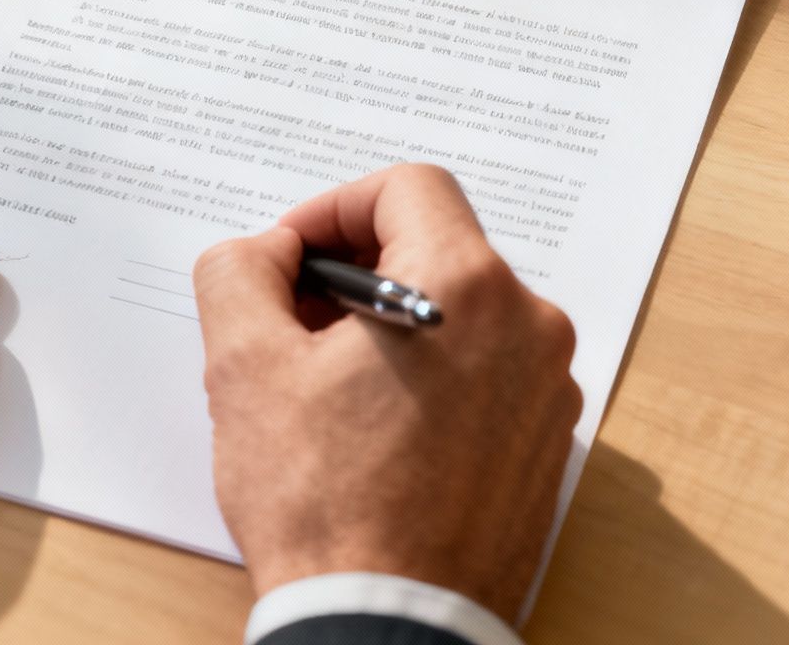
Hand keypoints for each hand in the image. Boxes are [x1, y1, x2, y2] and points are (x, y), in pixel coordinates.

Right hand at [194, 164, 581, 619]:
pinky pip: (486, 376)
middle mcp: (529, 328)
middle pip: (437, 249)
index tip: (291, 257)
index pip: (408, 187)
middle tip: (292, 326)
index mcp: (465, 288)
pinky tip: (372, 432)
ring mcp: (547, 392)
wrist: (390, 625)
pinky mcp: (544, 447)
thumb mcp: (244, 368)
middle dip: (356, 273)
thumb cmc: (326, 507)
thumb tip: (265, 254)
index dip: (334, 208)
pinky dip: (430, 378)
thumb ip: (241, 273)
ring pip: (462, 316)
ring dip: (392, 328)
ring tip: (325, 389)